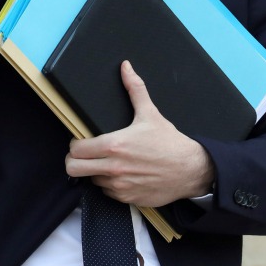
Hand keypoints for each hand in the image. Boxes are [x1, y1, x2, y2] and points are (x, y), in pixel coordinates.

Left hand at [65, 61, 214, 207]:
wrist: (192, 170)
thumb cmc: (170, 143)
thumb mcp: (150, 114)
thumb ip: (135, 89)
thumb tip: (126, 67)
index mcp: (114, 145)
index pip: (75, 149)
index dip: (75, 145)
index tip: (81, 142)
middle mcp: (113, 168)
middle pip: (73, 169)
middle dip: (75, 161)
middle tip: (84, 156)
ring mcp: (120, 185)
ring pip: (91, 180)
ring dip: (95, 173)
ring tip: (109, 163)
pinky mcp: (128, 199)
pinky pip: (108, 192)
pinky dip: (111, 185)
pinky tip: (122, 175)